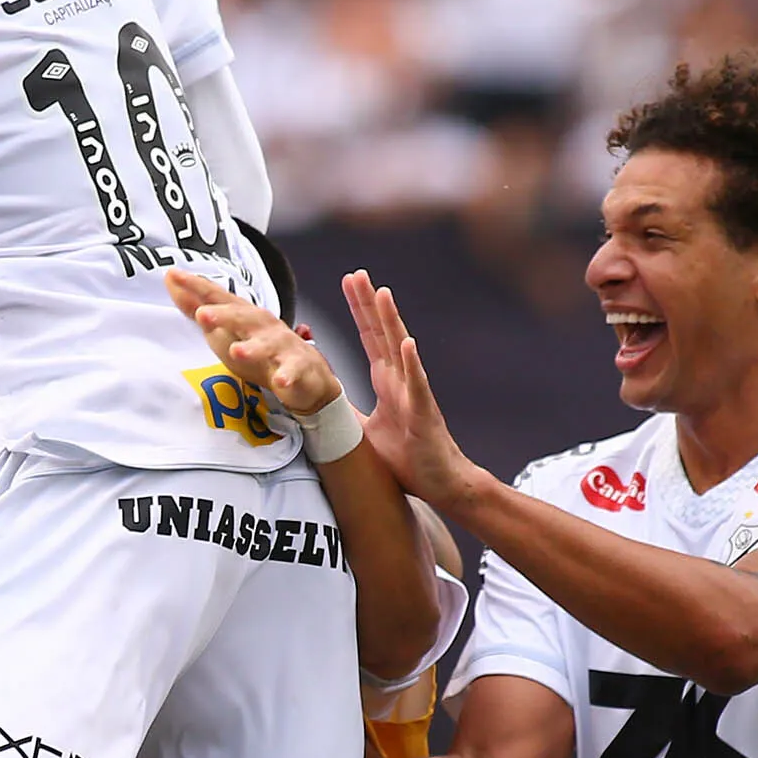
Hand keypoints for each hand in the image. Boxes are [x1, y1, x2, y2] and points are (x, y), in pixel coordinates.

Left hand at [166, 268, 340, 416]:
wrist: (303, 374)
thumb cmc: (259, 348)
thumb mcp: (223, 329)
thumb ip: (198, 307)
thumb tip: (170, 281)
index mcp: (243, 314)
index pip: (218, 297)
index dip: (197, 286)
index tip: (174, 275)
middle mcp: (262, 325)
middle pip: (243, 317)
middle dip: (224, 315)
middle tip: (203, 315)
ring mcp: (281, 346)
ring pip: (268, 344)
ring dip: (253, 347)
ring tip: (237, 351)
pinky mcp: (297, 368)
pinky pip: (292, 372)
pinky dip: (287, 376)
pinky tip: (280, 382)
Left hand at [345, 272, 489, 510]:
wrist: (440, 484)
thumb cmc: (406, 459)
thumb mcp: (362, 432)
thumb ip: (344, 410)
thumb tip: (317, 396)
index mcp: (386, 383)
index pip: (369, 338)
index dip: (359, 310)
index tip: (348, 282)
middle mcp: (401, 380)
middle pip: (382, 334)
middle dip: (369, 303)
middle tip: (356, 273)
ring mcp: (414, 393)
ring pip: (400, 350)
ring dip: (391, 321)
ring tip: (381, 294)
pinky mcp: (424, 413)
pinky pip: (418, 385)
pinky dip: (413, 364)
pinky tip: (408, 343)